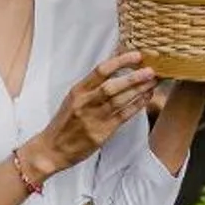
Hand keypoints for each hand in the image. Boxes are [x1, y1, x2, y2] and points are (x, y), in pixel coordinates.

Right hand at [32, 52, 157, 171]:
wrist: (52, 149)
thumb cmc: (64, 123)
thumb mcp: (73, 99)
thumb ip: (91, 86)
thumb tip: (114, 69)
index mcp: (78, 91)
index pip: (101, 70)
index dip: (120, 61)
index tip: (136, 56)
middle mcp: (85, 103)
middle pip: (112, 86)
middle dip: (134, 77)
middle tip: (150, 70)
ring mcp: (93, 118)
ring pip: (120, 101)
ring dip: (139, 90)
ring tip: (152, 82)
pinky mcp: (101, 133)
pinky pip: (123, 116)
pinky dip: (136, 106)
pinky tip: (146, 98)